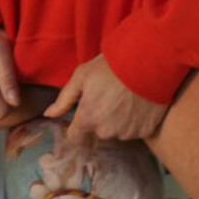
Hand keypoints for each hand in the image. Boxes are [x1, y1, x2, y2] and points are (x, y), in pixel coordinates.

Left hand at [44, 55, 167, 144]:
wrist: (148, 63)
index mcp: (87, 119)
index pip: (75, 136)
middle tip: (109, 96)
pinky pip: (135, 130)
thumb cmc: (112, 66)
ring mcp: (127, 133)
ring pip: (117, 131)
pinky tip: (138, 103)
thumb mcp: (82, 76)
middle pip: (97, 131)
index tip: (85, 111)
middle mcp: (106, 132)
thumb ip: (64, 98)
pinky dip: (135, 120)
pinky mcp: (145, 131)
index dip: (78, 124)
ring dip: (118, 120)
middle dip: (100, 118)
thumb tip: (49, 114)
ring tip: (125, 97)